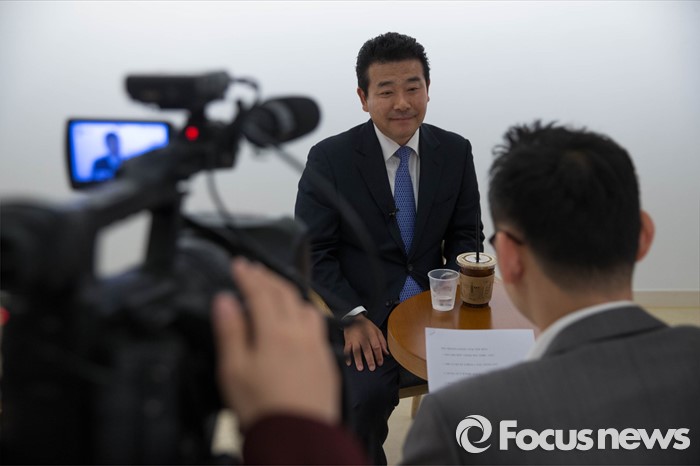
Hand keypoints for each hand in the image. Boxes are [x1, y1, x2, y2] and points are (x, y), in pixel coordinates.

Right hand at [213, 258, 340, 429]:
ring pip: (306, 306)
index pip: (260, 292)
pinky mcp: (327, 360)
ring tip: (276, 290)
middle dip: (268, 277)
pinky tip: (298, 320)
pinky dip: (303, 312)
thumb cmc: (262, 408)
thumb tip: (225, 299)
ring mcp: (317, 345)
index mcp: (275, 332)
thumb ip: (231, 331)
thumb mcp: (234, 370)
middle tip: (255, 269)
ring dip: (289, 292)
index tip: (239, 263)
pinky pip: (317, 325)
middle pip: (285, 294)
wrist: (299, 438)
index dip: (248, 275)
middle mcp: (301, 332)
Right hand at [343, 314, 388, 370]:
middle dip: (369, 359)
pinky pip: (346, 349)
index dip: (379, 355)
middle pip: (366, 349)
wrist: (354, 318)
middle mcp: (363, 337)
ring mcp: (354, 339)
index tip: (380, 363)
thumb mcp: (377, 331)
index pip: (376, 346)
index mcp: (371, 334)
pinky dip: (347, 356)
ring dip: (358, 359)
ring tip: (360, 368)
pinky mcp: (347, 340)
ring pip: (356, 350)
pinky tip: (348, 363)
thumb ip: (382, 341)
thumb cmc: (367, 326)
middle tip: (372, 368)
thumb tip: (386, 353)